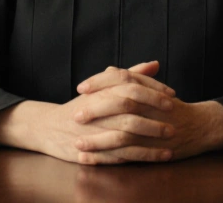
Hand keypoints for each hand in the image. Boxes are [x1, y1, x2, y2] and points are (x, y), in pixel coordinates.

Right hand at [0, 61, 176, 164]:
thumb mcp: (102, 87)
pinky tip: (154, 159)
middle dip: (155, 118)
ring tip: (170, 147)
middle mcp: (98, 111)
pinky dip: (137, 158)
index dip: (154, 91)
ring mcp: (95, 132)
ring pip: (126, 137)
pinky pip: (118, 156)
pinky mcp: (92, 152)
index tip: (172, 96)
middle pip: (130, 111)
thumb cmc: (82, 106)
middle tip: (174, 122)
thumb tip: (155, 64)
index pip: (131, 87)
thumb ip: (130, 75)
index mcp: (102, 92)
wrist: (48, 127)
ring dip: (150, 144)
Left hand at [74, 65, 222, 162]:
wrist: (202, 126)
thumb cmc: (173, 107)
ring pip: (122, 132)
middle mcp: (150, 106)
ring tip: (78, 144)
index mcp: (148, 89)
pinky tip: (89, 161)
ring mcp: (153, 128)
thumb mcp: (153, 90)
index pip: (121, 78)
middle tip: (75, 115)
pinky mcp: (153, 148)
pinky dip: (106, 158)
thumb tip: (109, 70)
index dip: (99, 82)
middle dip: (95, 110)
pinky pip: (127, 154)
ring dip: (97, 140)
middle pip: (120, 103)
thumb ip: (132, 79)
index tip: (81, 87)